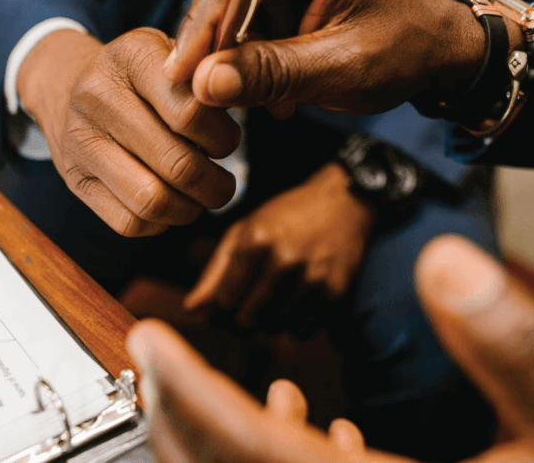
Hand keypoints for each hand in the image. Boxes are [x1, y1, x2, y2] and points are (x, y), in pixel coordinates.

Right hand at [18, 27, 240, 235]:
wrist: (73, 88)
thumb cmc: (147, 77)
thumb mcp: (178, 57)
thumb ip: (214, 74)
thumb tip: (247, 92)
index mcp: (133, 57)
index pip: (191, 113)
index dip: (223, 139)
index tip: (226, 141)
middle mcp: (98, 96)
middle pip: (178, 164)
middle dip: (215, 184)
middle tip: (224, 183)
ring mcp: (80, 140)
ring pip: (152, 201)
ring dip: (189, 209)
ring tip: (199, 197)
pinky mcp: (74, 179)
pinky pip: (129, 223)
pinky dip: (160, 223)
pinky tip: (169, 203)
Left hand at [127, 235, 533, 462]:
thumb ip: (520, 348)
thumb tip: (451, 264)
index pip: (249, 449)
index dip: (187, 389)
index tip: (150, 337)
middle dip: (180, 414)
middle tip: (157, 355)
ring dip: (219, 434)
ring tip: (207, 381)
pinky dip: (275, 452)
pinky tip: (303, 420)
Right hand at [163, 0, 508, 116]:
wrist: (437, 49)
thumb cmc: (403, 54)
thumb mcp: (339, 70)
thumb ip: (270, 73)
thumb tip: (203, 84)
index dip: (202, 28)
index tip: (179, 77)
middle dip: (214, 40)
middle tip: (207, 91)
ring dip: (232, 47)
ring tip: (255, 91)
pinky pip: (246, 6)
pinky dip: (248, 45)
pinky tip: (269, 79)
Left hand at [183, 163, 373, 327]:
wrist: (343, 202)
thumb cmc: (285, 217)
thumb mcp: (244, 232)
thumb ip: (215, 272)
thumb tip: (191, 310)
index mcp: (254, 240)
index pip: (224, 301)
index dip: (218, 312)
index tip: (221, 311)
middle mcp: (283, 260)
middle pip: (247, 320)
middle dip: (241, 321)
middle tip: (245, 311)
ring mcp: (312, 277)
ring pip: (274, 329)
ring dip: (267, 324)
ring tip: (271, 304)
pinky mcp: (335, 292)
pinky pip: (301, 332)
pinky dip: (293, 328)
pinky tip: (293, 306)